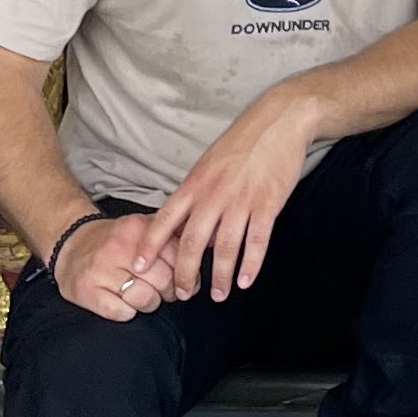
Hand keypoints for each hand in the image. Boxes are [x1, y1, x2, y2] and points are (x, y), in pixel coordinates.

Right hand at [52, 215, 179, 320]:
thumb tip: (204, 246)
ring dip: (150, 304)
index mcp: (137, 228)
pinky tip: (123, 303)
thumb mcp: (142, 227)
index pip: (177, 256)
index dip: (186, 274)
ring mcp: (101, 270)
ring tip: (144, 297)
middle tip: (165, 292)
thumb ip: (170, 234)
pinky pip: (121, 313)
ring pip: (145, 299)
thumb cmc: (114, 242)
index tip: (187, 281)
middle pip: (164, 281)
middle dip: (169, 292)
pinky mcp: (86, 291)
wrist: (71, 245)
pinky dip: (127, 313)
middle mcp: (119, 247)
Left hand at [137, 85, 317, 301]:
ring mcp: (241, 200)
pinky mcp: (267, 203)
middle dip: (184, 273)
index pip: (166, 220)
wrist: (279, 121)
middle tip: (182, 294)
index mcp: (196, 183)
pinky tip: (246, 281)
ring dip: (219, 277)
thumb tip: (195, 229)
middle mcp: (214, 194)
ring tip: (218, 295)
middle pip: (192, 242)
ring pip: (225, 248)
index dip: (150, 245)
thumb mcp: (209, 163)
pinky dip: (251, 264)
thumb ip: (198, 195)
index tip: (138, 267)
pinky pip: (257, 241)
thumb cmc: (242, 142)